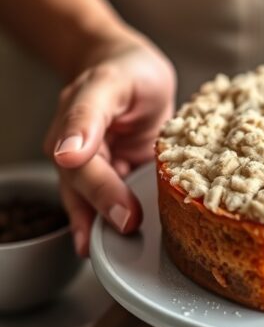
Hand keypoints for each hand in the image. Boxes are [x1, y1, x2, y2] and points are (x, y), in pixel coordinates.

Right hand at [43, 31, 175, 255]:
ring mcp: (103, 170)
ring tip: (118, 257)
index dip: (103, 194)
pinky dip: (123, 221)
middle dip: (105, 217)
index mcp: (73, 133)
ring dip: (105, 229)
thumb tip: (66, 152)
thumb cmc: (124, 71)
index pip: (83, 170)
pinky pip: (121, 202)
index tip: (125, 217)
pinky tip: (128, 245)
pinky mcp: (125, 178)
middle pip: (85, 193)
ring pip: (96, 205)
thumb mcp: (109, 82)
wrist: (135, 69)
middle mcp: (82, 157)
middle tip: (131, 234)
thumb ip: (87, 114)